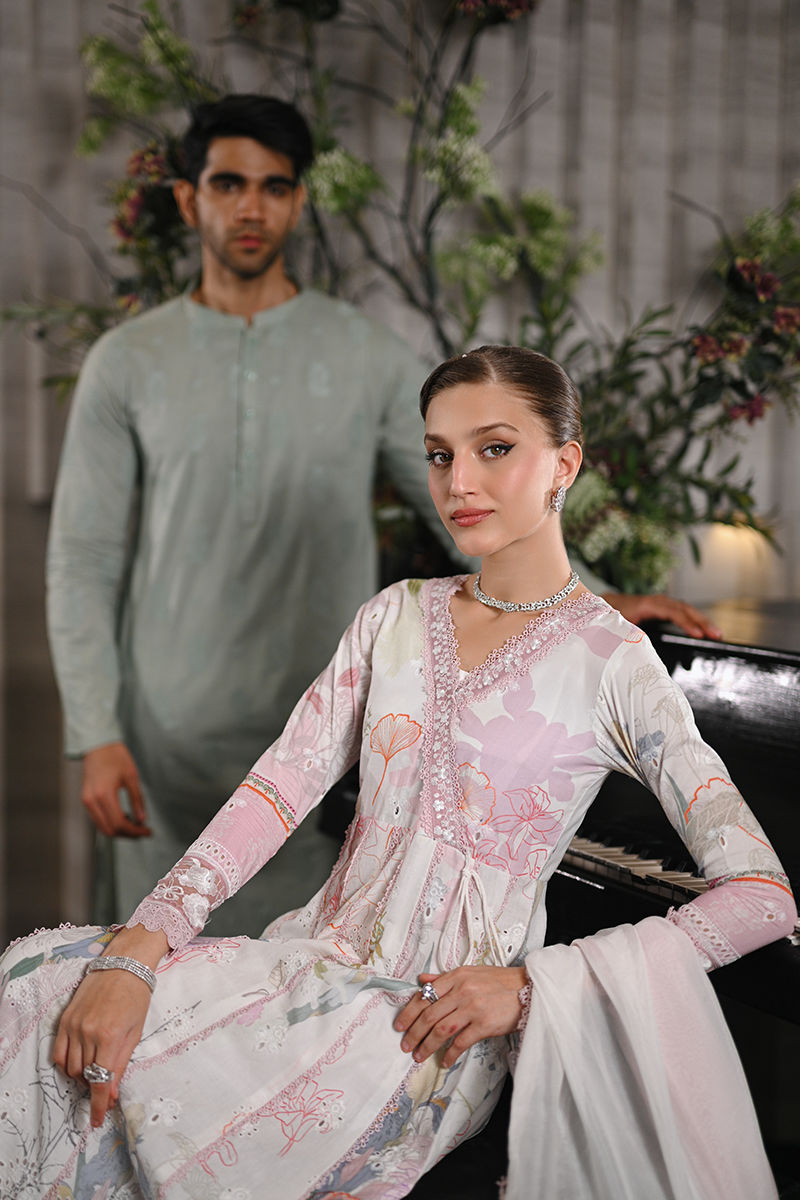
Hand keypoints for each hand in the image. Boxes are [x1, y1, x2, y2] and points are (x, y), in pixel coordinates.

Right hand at [53, 926, 167, 1127]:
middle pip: (85, 1077)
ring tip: (96, 1066)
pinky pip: (59, 1053)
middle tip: (105, 1084)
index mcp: (111, 1037)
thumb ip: (121, 1064)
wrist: (122, 965)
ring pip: (71, 1068)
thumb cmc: (136, 997)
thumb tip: (112, 1094)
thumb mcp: (136, 1032)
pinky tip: (79, 1061)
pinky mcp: (64, 1020)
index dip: (99, 1105)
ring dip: (82, 1076)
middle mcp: (88, 1033)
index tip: (98, 1120)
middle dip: (94, 1087)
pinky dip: (67, 1064)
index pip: (101, 1082)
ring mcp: (74, 1026)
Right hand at [81, 742, 150, 836]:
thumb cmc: (115, 756)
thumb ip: (137, 800)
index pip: (119, 823)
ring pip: (102, 827)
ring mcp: (86, 801)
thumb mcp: (131, 776)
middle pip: (110, 830)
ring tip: (135, 825)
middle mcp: (92, 800)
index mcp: (104, 794)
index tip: (148, 832)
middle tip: (143, 831)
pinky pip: (98, 819)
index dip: (135, 832)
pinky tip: (124, 817)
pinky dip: (111, 823)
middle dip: (128, 834)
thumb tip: (143, 820)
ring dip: (119, 830)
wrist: (98, 745)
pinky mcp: (85, 799)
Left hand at [394, 965, 526, 1068]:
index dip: (409, 1012)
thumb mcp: (471, 973)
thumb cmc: (500, 981)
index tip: (400, 1025)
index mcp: (456, 977)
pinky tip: (444, 1061)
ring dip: (427, 1045)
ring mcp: (473, 1008)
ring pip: (441, 1029)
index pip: (425, 995)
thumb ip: (445, 978)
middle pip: (429, 1014)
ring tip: (419, 1055)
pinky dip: (450, 1053)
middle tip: (405, 1045)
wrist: (528, 989)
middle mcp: (462, 991)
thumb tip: (422, 980)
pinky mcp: (484, 1024)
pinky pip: (461, 1042)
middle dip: (414, 1032)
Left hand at [602, 592, 721, 640]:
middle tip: (716, 635)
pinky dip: (694, 621)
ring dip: (702, 621)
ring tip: (716, 634)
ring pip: (686, 610)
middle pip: (685, 609)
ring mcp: (662, 604)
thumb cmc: (613, 617)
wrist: (606, 605)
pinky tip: (703, 631)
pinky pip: (682, 613)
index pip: (673, 613)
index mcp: (647, 605)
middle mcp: (658, 601)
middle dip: (702, 622)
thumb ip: (631, 635)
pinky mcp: (663, 609)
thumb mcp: (620, 627)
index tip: (698, 635)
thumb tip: (642, 651)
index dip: (687, 624)